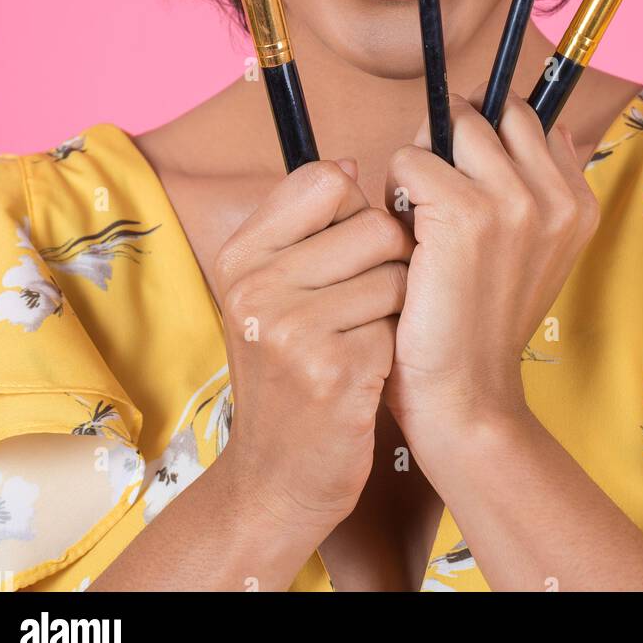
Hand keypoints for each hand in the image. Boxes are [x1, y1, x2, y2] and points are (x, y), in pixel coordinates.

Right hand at [213, 159, 414, 537]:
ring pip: (397, 273)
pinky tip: (366, 374)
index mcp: (241, 255)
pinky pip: (401, 324)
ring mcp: (292, 329)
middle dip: (388, 262)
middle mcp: (257, 286)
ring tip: (361, 340)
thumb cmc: (288, 372)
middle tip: (359, 308)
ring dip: (396, 308)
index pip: (325, 179)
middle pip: (375, 223)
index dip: (354, 210)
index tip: (345, 250)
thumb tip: (350, 164)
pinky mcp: (335, 370)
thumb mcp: (271, 293)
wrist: (275, 478)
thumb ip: (306, 227)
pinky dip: (396, 348)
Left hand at [382, 89, 599, 453]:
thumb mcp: (537, 251)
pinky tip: (405, 234)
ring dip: (421, 160)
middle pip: (489, 111)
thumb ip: (544, 187)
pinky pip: (411, 159)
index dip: (483, 134)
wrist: (467, 395)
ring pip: (451, 126)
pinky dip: (395, 188)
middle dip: (451, 136)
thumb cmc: (483, 322)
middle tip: (433, 192)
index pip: (526, 116)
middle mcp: (555, 197)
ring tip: (419, 213)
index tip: (464, 172)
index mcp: (577, 203)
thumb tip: (554, 128)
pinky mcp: (465, 214)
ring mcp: (514, 203)